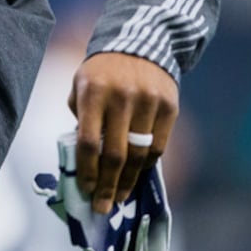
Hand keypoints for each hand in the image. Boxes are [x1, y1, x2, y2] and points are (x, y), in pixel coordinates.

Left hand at [68, 52, 177, 213]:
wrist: (141, 44)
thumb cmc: (102, 72)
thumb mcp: (81, 85)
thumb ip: (81, 117)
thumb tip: (83, 157)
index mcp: (93, 92)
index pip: (87, 140)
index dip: (87, 170)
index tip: (85, 190)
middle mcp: (121, 98)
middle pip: (114, 154)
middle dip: (107, 185)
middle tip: (102, 206)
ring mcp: (148, 103)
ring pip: (139, 154)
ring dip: (128, 181)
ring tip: (119, 197)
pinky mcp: (169, 107)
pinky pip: (158, 146)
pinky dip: (146, 165)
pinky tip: (136, 175)